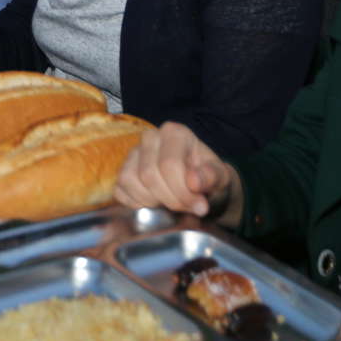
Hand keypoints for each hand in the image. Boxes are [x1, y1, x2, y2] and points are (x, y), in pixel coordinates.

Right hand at [114, 121, 242, 224]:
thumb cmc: (207, 179)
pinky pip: (120, 190)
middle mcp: (150, 137)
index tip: (199, 206)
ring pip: (130, 181)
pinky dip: (137, 204)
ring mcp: (132, 154)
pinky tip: (155, 204)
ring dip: (152, 202)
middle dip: (170, 199)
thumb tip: (194, 182)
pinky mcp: (122, 171)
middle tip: (186, 208)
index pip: (169, 165)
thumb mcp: (220, 177)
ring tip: (170, 204)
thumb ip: (212, 177)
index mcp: (174, 133)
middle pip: (149, 175)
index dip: (183, 192)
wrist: (197, 187)